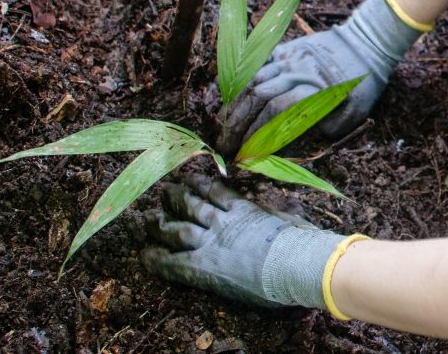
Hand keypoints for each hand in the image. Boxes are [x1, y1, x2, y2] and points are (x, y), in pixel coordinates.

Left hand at [141, 174, 344, 308]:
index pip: (217, 192)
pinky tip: (144, 255)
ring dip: (159, 224)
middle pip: (191, 205)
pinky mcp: (204, 267)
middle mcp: (223, 222)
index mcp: (245, 210)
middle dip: (175, 198)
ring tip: (146, 220)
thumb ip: (282, 216)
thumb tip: (293, 214)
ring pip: (177, 229)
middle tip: (162, 192)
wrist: (296, 262)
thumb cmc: (302, 243)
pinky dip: (156, 258)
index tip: (190, 180)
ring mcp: (212, 243)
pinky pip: (173, 262)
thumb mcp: (292, 221)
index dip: (201, 185)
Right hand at [217, 0, 423, 154]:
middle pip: (257, 97)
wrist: (366, 45)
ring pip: (251, 80)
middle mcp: (296, 71)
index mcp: (314, 88)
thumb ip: (321, 129)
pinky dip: (241, 82)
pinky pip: (255, 65)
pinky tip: (232, 100)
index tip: (247, 154)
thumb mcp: (350, 115)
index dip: (258, 135)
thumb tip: (289, 142)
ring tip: (225, 128)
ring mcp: (288, 57)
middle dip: (238, 125)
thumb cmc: (360, 87)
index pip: (275, 113)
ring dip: (235, 106)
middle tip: (227, 146)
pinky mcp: (284, 49)